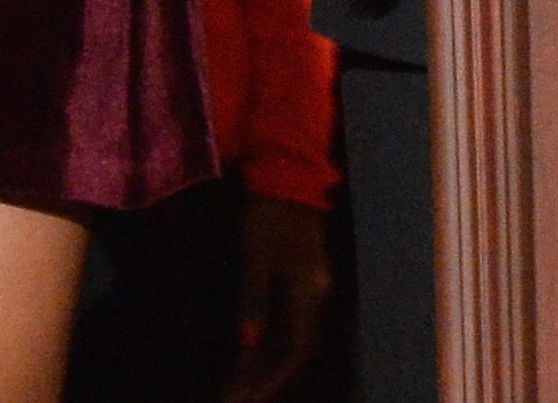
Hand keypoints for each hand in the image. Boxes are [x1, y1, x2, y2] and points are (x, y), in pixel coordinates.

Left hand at [228, 195, 332, 402]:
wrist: (293, 177)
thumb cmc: (270, 214)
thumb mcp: (257, 253)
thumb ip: (254, 297)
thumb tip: (247, 342)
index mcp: (308, 291)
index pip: (292, 349)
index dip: (268, 377)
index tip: (241, 397)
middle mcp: (320, 297)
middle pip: (296, 352)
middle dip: (266, 379)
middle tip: (236, 398)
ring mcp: (319, 291)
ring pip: (297, 341)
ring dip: (270, 366)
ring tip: (242, 385)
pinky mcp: (311, 283)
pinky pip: (296, 325)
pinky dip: (276, 345)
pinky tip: (256, 354)